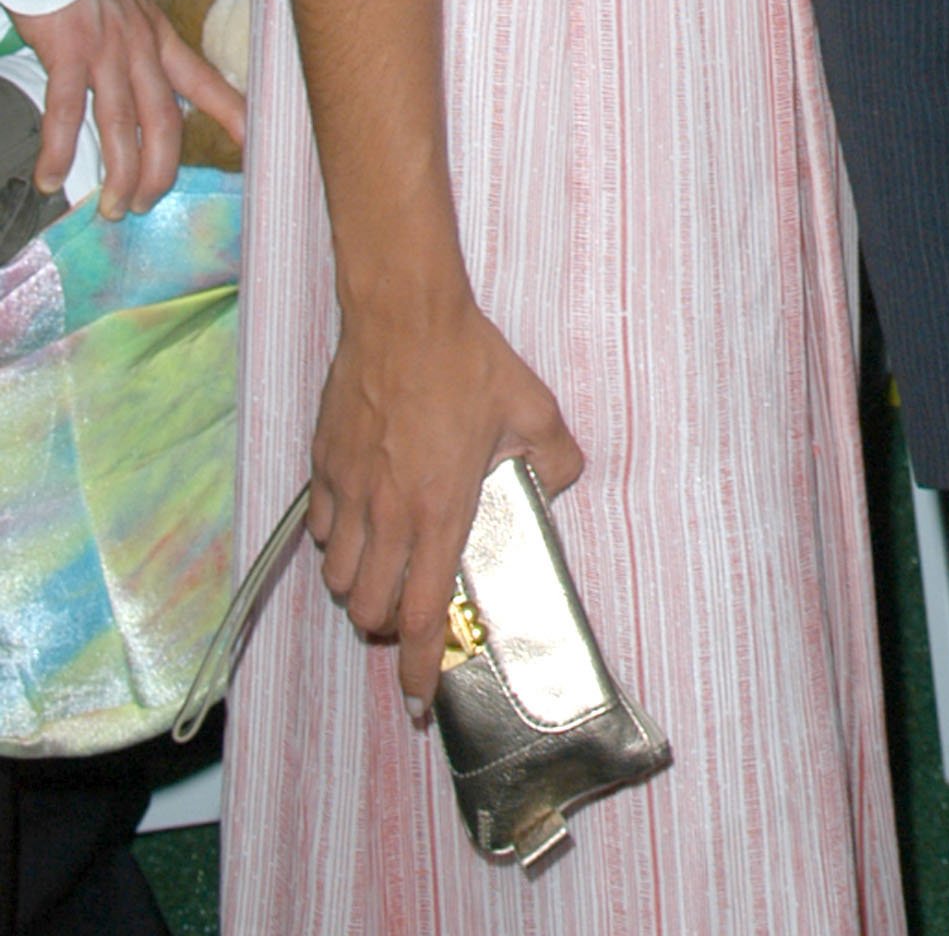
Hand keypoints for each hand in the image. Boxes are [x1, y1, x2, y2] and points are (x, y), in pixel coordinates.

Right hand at [13, 0, 244, 222]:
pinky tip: (51, 177)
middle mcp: (143, 51)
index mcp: (163, 43)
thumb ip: (144, 57)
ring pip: (122, 124)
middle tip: (145, 204)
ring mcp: (107, 53)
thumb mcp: (138, 18)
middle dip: (159, 170)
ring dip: (119, 171)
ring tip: (112, 207)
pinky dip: (59, 148)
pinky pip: (65, 110)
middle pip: (164, 121)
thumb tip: (143, 101)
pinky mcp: (68, 53)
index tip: (254, 149)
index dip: (233, 117)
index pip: (208, 85)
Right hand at [309, 290, 582, 709]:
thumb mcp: (533, 406)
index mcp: (440, 511)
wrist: (403, 315)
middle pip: (371, 611)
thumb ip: (555, 455)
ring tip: (390, 564)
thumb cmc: (468, 360)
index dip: (420, 667)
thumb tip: (562, 483)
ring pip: (340, 579)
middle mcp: (388, 515)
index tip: (421, 698)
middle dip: (390, 626)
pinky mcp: (322, 468)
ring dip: (363, 587)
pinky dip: (338, 542)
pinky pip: (321, 532)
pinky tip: (363, 519)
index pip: (424, 615)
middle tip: (414, 609)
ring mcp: (348, 493)